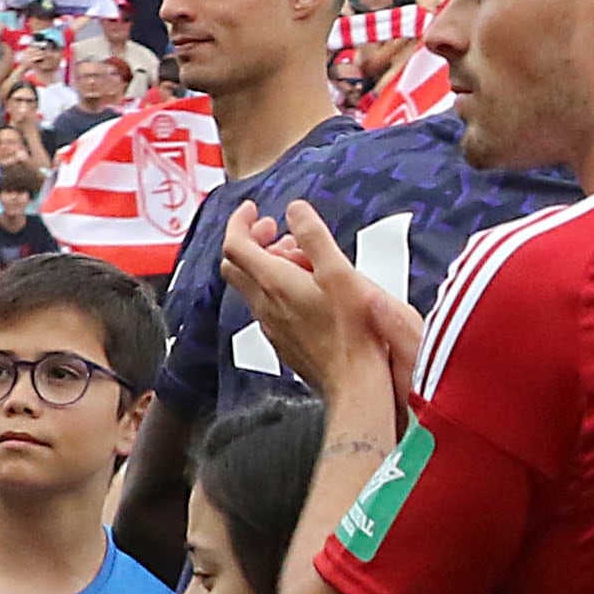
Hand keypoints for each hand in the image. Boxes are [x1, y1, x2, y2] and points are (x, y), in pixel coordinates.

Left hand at [221, 195, 420, 405]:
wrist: (358, 384)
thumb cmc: (356, 333)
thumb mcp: (342, 275)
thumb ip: (315, 238)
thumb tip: (295, 210)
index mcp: (276, 283)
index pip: (236, 244)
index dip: (240, 221)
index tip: (255, 210)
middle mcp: (266, 304)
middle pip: (236, 265)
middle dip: (250, 240)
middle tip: (276, 230)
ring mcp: (273, 326)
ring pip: (251, 287)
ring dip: (266, 265)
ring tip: (300, 258)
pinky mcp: (283, 342)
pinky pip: (267, 308)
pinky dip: (276, 288)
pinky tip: (305, 292)